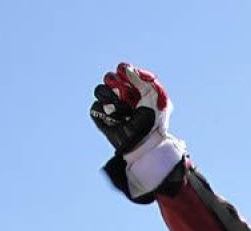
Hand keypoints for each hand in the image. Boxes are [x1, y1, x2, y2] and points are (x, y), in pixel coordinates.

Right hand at [90, 63, 186, 201]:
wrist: (146, 143)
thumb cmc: (154, 121)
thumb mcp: (155, 97)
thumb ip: (143, 80)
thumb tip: (126, 69)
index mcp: (135, 88)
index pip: (123, 70)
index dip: (123, 70)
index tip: (125, 72)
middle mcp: (121, 95)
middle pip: (109, 77)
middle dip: (115, 81)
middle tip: (123, 90)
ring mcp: (110, 105)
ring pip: (100, 90)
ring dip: (111, 97)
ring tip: (123, 109)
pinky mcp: (101, 117)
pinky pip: (96, 107)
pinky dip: (105, 112)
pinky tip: (116, 119)